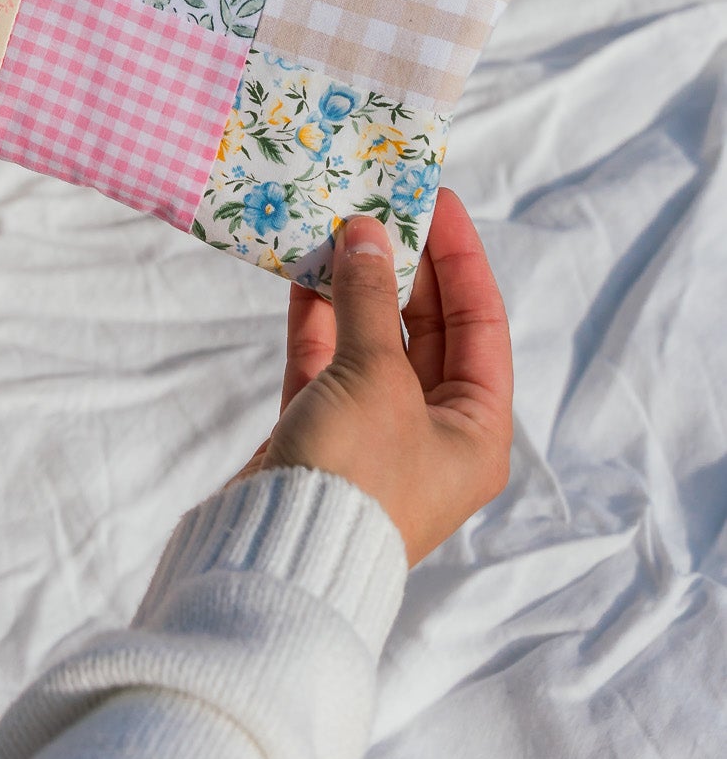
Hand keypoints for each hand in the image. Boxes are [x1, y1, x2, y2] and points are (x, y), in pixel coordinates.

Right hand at [236, 191, 512, 563]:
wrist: (275, 558)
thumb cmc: (354, 474)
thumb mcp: (374, 378)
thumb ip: (371, 300)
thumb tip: (367, 233)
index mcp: (476, 430)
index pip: (481, 323)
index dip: (460, 257)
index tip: (436, 200)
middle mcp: (432, 431)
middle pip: (426, 328)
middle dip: (402, 267)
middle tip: (379, 204)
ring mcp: (373, 432)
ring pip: (369, 341)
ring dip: (354, 286)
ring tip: (336, 224)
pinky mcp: (321, 434)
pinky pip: (326, 362)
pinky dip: (316, 319)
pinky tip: (302, 271)